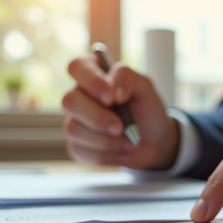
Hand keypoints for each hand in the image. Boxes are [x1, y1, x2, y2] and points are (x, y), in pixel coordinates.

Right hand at [62, 53, 178, 169]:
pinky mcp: (76, 145)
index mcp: (93, 73)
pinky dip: (107, 156)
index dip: (91, 82)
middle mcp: (78, 95)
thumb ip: (128, 77)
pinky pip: (80, 151)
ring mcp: (74, 121)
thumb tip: (114, 91)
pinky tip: (122, 152)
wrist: (153, 141)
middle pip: (69, 101)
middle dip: (97, 118)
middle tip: (120, 127)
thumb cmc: (145, 109)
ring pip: (74, 130)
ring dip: (106, 141)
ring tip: (129, 142)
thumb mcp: (145, 87)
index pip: (77, 67)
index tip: (111, 98)